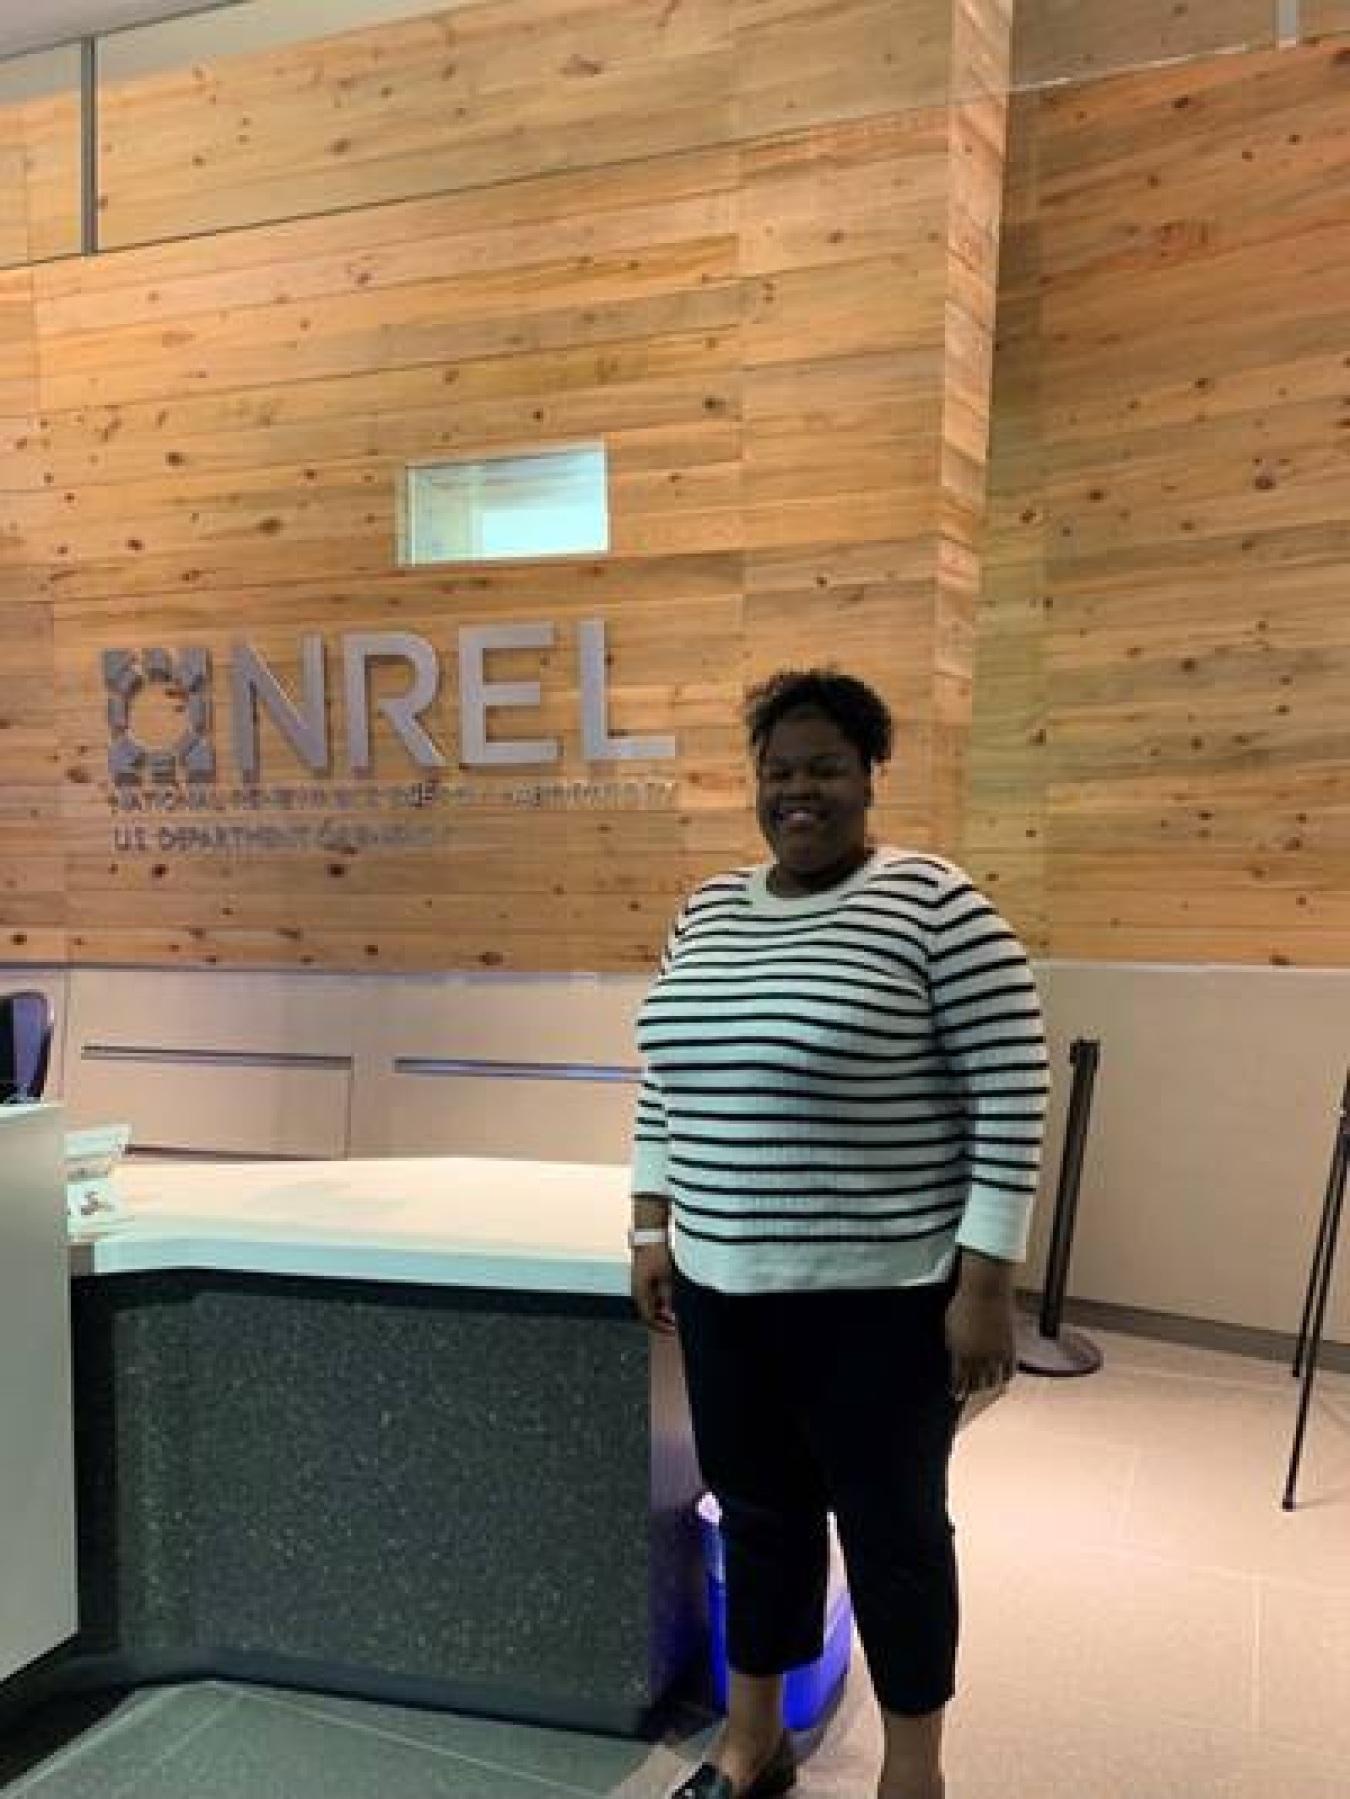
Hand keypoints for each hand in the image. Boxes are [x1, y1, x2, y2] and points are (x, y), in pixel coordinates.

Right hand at [631, 1240, 675, 1334]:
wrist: (649, 1235)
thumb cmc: (658, 1254)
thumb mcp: (668, 1276)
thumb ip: (669, 1296)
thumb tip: (671, 1313)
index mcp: (641, 1291)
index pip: (648, 1317)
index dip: (660, 1326)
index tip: (673, 1330)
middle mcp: (636, 1290)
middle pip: (647, 1312)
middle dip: (660, 1321)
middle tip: (674, 1325)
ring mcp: (637, 1284)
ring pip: (647, 1304)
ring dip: (659, 1312)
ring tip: (674, 1315)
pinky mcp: (641, 1278)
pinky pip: (648, 1296)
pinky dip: (657, 1302)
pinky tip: (669, 1302)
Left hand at [945, 1256, 1016, 1400]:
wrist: (985, 1290)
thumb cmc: (963, 1304)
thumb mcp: (949, 1326)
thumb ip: (952, 1346)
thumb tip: (954, 1360)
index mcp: (960, 1352)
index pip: (958, 1380)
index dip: (957, 1390)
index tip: (956, 1396)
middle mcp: (978, 1358)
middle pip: (977, 1384)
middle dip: (973, 1391)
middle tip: (972, 1395)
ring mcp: (995, 1354)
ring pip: (993, 1382)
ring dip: (989, 1387)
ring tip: (986, 1388)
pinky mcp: (1010, 1348)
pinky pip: (1009, 1371)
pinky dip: (1005, 1377)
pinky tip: (1002, 1379)